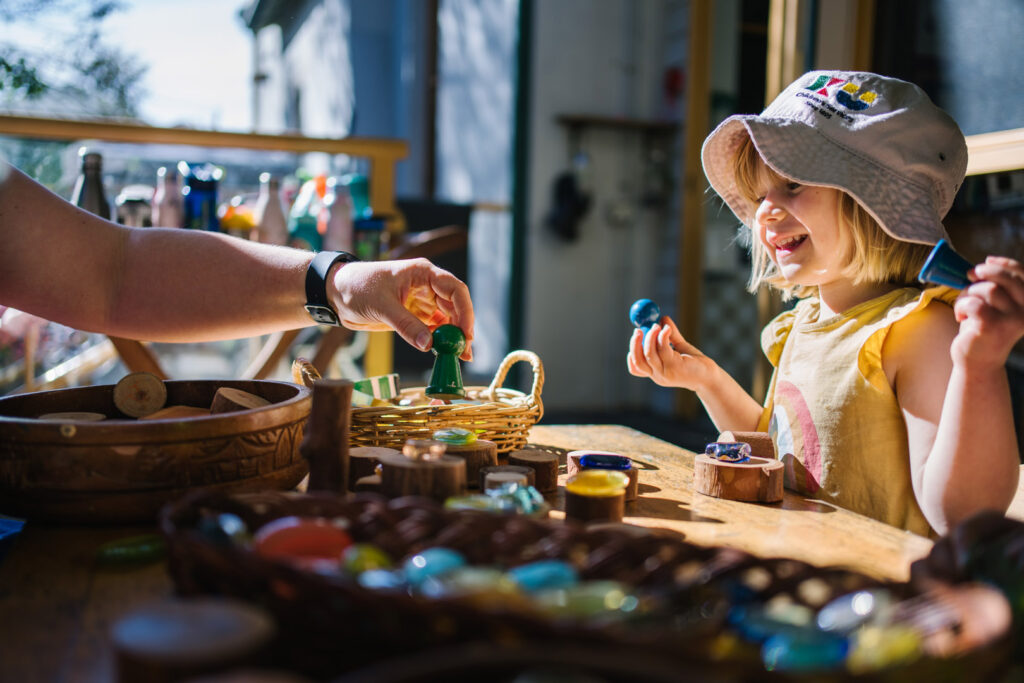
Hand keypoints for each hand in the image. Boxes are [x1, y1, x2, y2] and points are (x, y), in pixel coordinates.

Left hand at [329, 258, 474, 360]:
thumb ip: (406, 325)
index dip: (465, 311)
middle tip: (464, 352)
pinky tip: (443, 354)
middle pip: (455, 307)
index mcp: (423, 273)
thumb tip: (429, 345)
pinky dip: (439, 341)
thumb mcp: (381, 306)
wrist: (336, 294)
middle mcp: (427, 286)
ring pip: (447, 320)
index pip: (455, 290)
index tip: (466, 333)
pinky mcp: (414, 316)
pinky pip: (433, 329)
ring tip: (457, 357)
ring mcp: (422, 302)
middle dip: (462, 329)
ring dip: (452, 338)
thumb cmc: (357, 287)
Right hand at [625, 315, 712, 390]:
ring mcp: (665, 373)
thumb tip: (662, 318)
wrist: (710, 377)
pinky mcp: (674, 367)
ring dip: (650, 337)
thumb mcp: (680, 347)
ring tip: (657, 326)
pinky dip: (662, 335)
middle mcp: (657, 376)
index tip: (636, 336)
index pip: (636, 368)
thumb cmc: (696, 364)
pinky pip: (663, 348)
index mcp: (656, 373)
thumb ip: (670, 335)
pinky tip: (667, 328)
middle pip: (638, 361)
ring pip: (648, 354)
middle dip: (635, 343)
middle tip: (638, 329)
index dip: (632, 353)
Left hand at [952, 256, 1023, 368]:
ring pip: (987, 289)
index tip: (987, 260)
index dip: (1004, 264)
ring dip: (969, 293)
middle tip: (969, 275)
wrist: (979, 361)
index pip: (1022, 274)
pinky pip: (972, 302)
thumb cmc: (984, 328)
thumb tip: (981, 264)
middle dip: (984, 272)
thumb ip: (995, 286)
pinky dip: (961, 306)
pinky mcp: (991, 326)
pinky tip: (961, 317)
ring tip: (964, 306)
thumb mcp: (994, 304)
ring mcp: (1011, 320)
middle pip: (1006, 278)